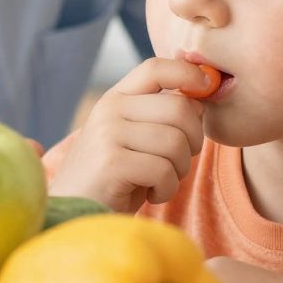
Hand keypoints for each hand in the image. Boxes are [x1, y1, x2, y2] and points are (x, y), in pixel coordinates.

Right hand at [49, 57, 205, 212]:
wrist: (75, 215)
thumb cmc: (114, 181)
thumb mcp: (135, 140)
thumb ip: (161, 116)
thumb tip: (199, 100)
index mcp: (116, 99)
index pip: (156, 68)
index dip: (188, 72)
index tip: (207, 85)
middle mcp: (109, 110)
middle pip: (179, 108)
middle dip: (193, 140)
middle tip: (177, 163)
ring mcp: (108, 135)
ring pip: (176, 142)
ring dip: (179, 170)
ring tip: (160, 181)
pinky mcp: (111, 164)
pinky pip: (164, 171)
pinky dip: (166, 189)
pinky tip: (150, 195)